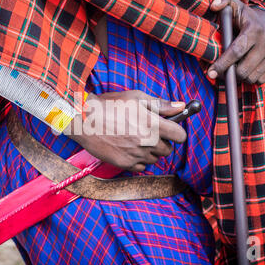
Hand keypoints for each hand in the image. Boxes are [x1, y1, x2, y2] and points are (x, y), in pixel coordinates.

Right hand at [65, 91, 186, 171]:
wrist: (84, 120)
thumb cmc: (109, 106)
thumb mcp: (136, 98)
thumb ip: (161, 104)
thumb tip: (181, 106)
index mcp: (152, 124)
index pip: (180, 136)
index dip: (177, 132)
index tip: (171, 130)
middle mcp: (147, 141)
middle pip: (168, 150)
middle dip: (162, 142)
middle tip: (149, 132)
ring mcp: (136, 154)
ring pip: (154, 159)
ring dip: (150, 151)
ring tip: (135, 139)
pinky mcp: (125, 163)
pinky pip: (141, 167)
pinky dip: (138, 160)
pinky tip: (128, 148)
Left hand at [208, 0, 264, 84]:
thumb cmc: (242, 17)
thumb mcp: (232, 6)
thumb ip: (221, 0)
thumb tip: (214, 5)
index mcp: (254, 29)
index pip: (236, 51)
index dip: (222, 64)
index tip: (210, 73)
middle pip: (243, 70)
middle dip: (229, 73)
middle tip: (222, 71)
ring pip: (251, 77)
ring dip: (240, 77)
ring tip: (234, 68)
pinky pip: (260, 80)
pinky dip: (251, 78)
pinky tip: (246, 69)